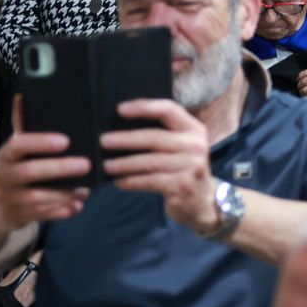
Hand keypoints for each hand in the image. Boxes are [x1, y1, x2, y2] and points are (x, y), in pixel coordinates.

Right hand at [0, 98, 90, 228]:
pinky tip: (78, 206)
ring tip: (87, 189)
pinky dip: (61, 212)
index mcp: (6, 155)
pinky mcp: (18, 217)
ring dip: (65, 194)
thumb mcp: (20, 148)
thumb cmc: (18, 168)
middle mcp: (4, 177)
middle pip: (29, 172)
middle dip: (59, 169)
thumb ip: (25, 125)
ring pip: (37, 199)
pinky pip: (42, 216)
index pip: (19, 145)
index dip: (40, 142)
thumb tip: (25, 94)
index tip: (66, 141)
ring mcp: (9, 199)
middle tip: (87, 164)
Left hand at [101, 98, 217, 236]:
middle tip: (103, 141)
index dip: (144, 107)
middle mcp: (196, 145)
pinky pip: (150, 181)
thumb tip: (121, 126)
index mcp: (194, 129)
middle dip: (126, 139)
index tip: (120, 109)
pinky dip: (131, 181)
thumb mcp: (181, 146)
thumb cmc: (183, 166)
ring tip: (106, 165)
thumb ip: (162, 134)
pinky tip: (119, 182)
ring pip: (150, 162)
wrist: (202, 199)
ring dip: (124, 164)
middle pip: (155, 138)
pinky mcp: (182, 186)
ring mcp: (191, 166)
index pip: (169, 110)